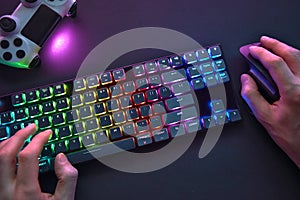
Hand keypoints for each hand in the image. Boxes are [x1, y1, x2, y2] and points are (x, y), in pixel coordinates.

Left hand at [0, 124, 77, 199]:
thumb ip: (67, 178)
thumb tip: (60, 157)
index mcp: (26, 192)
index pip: (28, 156)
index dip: (38, 139)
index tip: (47, 133)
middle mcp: (7, 191)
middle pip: (5, 154)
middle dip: (19, 135)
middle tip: (32, 127)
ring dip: (7, 142)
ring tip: (21, 135)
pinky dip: (1, 153)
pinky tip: (9, 149)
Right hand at [241, 36, 299, 167]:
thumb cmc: (291, 135)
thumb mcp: (264, 118)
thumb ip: (252, 96)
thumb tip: (246, 80)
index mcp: (293, 91)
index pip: (275, 63)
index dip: (261, 53)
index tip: (252, 50)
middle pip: (292, 54)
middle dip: (275, 44)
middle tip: (263, 41)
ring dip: (287, 49)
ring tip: (274, 46)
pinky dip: (296, 59)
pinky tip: (289, 59)